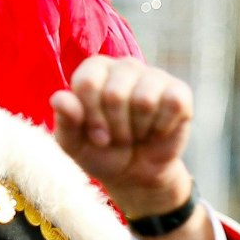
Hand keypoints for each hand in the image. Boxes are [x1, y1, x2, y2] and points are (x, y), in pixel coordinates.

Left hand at [50, 55, 195, 218]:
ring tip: (135, 134)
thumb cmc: (100, 151)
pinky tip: (156, 131)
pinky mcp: (179, 91)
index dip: (91, 116)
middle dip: (114, 128)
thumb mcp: (74, 144)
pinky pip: (172, 105)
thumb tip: (59, 99)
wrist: (135, 173)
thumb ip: (65, 121)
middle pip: (115, 94)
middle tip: (117, 138)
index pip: (87, 82)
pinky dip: (161, 129)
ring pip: (144, 101)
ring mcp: (154, 76)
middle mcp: (125, 66)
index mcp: (94, 70)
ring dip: (137, 130)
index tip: (96, 136)